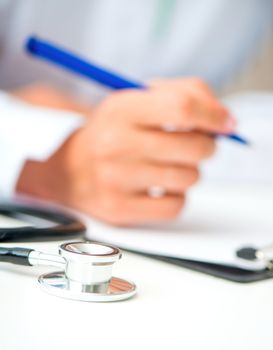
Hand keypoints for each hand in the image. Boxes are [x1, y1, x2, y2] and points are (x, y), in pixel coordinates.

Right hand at [17, 79, 235, 224]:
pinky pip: (175, 206)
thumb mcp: (136, 100)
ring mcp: (116, 179)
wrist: (69, 168)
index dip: (213, 115)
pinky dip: (177, 196)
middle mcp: (116, 144)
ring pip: (189, 178)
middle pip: (193, 147)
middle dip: (206, 146)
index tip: (226, 124)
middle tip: (194, 145)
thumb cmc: (112, 132)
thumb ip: (184, 95)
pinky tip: (160, 187)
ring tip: (169, 165)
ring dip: (189, 171)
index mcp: (121, 109)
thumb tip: (224, 120)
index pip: (181, 107)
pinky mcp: (120, 209)